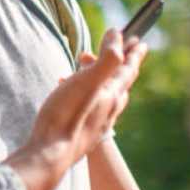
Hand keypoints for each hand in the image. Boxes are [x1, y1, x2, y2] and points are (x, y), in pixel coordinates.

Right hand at [7, 30, 145, 189]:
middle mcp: (108, 111)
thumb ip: (106, 59)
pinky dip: (86, 94)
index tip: (140, 40)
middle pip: (120, 83)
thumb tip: (117, 35)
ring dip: (99, 79)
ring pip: (106, 96)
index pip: (128, 69)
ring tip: (84, 68)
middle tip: (105, 49)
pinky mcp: (82, 132)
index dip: (134, 52)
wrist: (50, 155)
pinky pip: (91, 108)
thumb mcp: (88, 81)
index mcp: (111, 95)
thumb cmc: (67, 116)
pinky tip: (71, 96)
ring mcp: (96, 124)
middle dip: (116, 64)